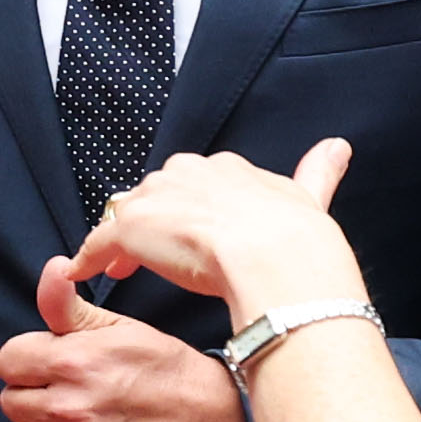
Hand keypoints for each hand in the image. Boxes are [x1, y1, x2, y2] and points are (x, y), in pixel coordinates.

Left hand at [0, 268, 255, 421]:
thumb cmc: (170, 373)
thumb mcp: (121, 328)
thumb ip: (70, 306)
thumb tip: (50, 270)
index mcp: (72, 364)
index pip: (7, 362)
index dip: (29, 359)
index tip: (51, 364)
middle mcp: (69, 411)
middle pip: (11, 402)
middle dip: (35, 392)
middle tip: (71, 391)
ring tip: (79, 420)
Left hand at [54, 140, 367, 327]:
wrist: (275, 257)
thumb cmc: (296, 239)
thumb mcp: (310, 198)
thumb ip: (318, 173)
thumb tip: (337, 148)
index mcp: (226, 168)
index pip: (194, 181)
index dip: (187, 208)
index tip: (189, 230)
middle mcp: (187, 173)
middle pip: (155, 194)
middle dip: (152, 220)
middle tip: (152, 251)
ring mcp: (156, 198)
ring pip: (126, 215)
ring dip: (122, 240)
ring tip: (118, 267)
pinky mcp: (131, 227)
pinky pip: (99, 242)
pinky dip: (89, 258)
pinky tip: (83, 274)